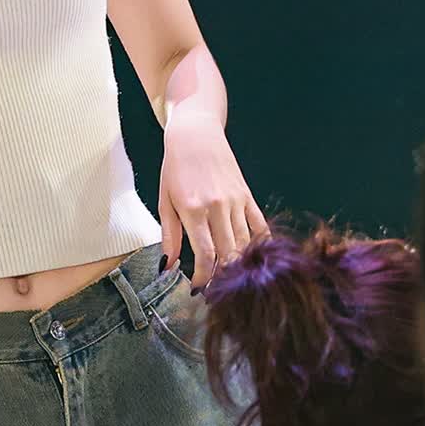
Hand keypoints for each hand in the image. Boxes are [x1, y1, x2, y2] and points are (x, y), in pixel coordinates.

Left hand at [157, 110, 267, 292]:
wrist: (196, 134)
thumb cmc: (175, 168)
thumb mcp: (165, 200)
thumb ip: (169, 235)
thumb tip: (167, 266)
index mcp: (193, 209)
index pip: (205, 254)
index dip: (204, 278)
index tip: (198, 289)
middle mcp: (217, 207)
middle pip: (228, 253)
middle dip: (222, 277)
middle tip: (216, 291)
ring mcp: (236, 201)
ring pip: (245, 243)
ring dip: (239, 265)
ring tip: (231, 279)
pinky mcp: (247, 195)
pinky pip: (259, 225)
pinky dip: (259, 244)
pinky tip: (254, 259)